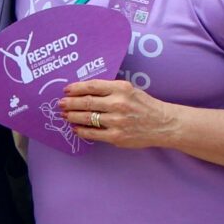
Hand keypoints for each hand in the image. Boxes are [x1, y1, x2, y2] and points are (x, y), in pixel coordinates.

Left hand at [59, 78, 179, 150]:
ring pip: (87, 118)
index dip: (76, 88)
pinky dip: (82, 131)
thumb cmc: (145, 105)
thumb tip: (86, 91)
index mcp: (121, 89)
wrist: (162, 124)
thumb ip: (110, 89)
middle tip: (60, 103)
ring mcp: (117, 121)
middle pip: (86, 102)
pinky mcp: (116, 136)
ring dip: (73, 116)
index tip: (66, 89)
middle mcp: (118, 104)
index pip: (92, 86)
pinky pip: (93, 133)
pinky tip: (76, 128)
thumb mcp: (130, 90)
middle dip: (70, 103)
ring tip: (65, 115)